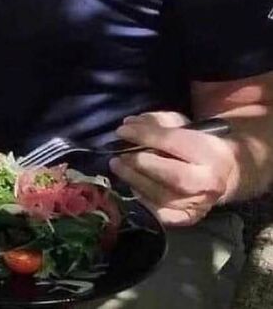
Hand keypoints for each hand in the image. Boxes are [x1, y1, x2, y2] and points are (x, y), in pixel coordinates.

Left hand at [109, 111, 237, 226]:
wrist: (223, 172)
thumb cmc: (196, 143)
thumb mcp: (182, 124)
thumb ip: (156, 122)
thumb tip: (128, 126)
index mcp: (210, 153)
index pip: (173, 142)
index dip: (144, 136)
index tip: (121, 131)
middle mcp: (209, 182)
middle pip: (171, 175)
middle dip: (140, 164)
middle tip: (119, 155)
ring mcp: (200, 204)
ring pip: (163, 197)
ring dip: (134, 180)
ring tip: (118, 167)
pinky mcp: (189, 218)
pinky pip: (161, 213)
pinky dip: (142, 198)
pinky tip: (132, 185)